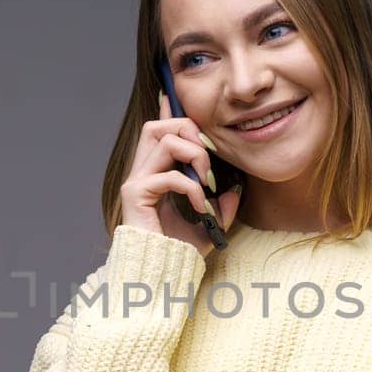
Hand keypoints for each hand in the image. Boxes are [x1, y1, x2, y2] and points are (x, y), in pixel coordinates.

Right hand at [119, 90, 242, 255]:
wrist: (161, 275)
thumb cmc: (179, 252)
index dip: (167, 111)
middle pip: (157, 125)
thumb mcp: (209, 225)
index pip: (158, 132)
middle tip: (209, 158)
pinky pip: (169, 174)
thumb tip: (235, 188)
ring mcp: (136, 181)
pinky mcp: (135, 194)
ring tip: (207, 180)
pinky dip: (191, 187)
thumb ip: (222, 205)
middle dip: (188, 131)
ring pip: (162, 138)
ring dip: (193, 154)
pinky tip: (200, 207)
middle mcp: (141, 173)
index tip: (173, 96)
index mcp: (154, 174)